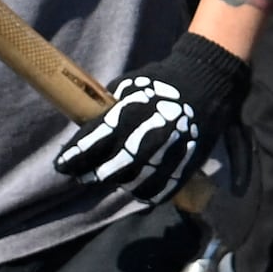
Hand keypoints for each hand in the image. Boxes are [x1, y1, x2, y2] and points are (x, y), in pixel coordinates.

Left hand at [53, 38, 242, 208]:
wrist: (210, 78)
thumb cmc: (164, 79)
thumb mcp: (132, 85)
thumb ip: (110, 110)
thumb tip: (89, 130)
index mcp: (136, 109)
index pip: (98, 138)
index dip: (77, 155)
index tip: (62, 165)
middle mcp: (154, 131)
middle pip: (116, 165)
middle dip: (94, 174)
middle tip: (83, 177)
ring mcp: (175, 147)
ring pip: (139, 179)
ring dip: (120, 183)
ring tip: (111, 181)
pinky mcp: (191, 159)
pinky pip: (166, 186)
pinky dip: (149, 192)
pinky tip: (138, 191)